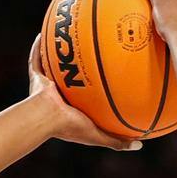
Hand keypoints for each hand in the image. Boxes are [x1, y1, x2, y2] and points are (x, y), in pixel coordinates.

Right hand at [25, 36, 139, 150]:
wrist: (46, 118)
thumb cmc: (70, 126)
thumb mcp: (98, 135)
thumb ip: (117, 140)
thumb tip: (140, 145)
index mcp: (71, 108)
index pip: (84, 95)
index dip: (92, 87)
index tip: (105, 77)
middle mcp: (58, 95)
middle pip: (69, 76)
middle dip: (76, 66)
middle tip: (89, 53)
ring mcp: (46, 84)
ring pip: (52, 65)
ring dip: (59, 53)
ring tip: (69, 37)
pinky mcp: (36, 77)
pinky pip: (36, 58)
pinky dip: (39, 46)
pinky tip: (46, 31)